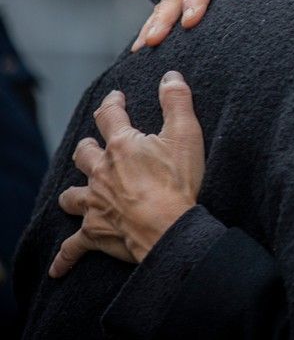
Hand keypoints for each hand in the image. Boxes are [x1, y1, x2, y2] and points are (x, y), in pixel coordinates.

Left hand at [50, 72, 206, 276]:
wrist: (167, 228)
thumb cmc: (178, 181)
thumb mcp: (185, 133)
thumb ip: (177, 100)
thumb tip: (170, 75)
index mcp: (122, 145)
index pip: (109, 115)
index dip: (112, 102)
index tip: (116, 97)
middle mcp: (101, 171)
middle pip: (83, 154)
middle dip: (88, 148)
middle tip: (96, 147)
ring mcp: (95, 203)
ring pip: (71, 196)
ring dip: (73, 193)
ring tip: (77, 194)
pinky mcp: (94, 232)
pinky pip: (72, 248)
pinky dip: (65, 257)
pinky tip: (58, 268)